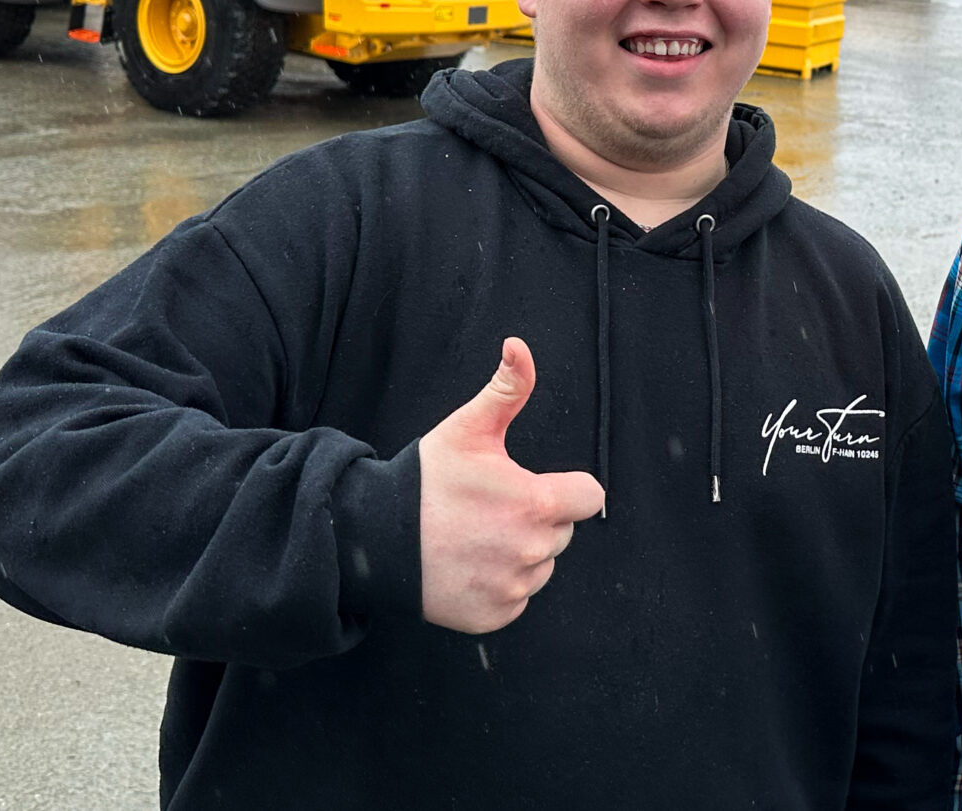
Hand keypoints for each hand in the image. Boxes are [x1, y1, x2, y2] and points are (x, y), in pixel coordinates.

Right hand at [419, 337, 605, 633]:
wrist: (371, 539)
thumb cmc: (424, 480)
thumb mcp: (468, 428)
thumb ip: (507, 389)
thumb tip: (519, 345)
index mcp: (537, 505)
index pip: (590, 498)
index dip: (566, 488)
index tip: (534, 485)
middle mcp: (531, 552)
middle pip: (561, 532)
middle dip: (537, 518)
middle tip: (490, 508)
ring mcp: (512, 588)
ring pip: (540, 566)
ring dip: (520, 553)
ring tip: (475, 536)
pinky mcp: (493, 616)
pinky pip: (516, 598)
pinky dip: (499, 585)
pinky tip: (467, 564)